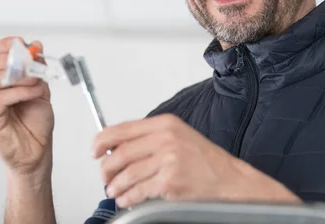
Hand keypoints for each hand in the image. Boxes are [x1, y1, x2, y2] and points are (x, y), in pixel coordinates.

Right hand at [0, 36, 54, 176]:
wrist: (36, 152)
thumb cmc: (35, 123)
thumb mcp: (40, 89)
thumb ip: (36, 69)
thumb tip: (36, 46)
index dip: (5, 46)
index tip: (23, 44)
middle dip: (9, 58)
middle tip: (30, 62)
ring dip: (14, 74)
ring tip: (34, 78)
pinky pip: (0, 99)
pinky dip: (20, 91)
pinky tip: (36, 92)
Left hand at [92, 114, 300, 207]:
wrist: (230, 180)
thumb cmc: (206, 160)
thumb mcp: (178, 137)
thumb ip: (150, 138)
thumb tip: (117, 146)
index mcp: (165, 124)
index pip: (122, 129)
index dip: (102, 141)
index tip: (94, 150)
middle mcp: (166, 138)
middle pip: (120, 153)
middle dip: (106, 168)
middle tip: (104, 176)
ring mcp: (168, 160)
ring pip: (127, 174)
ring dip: (115, 186)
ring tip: (113, 190)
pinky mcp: (170, 181)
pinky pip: (138, 191)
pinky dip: (127, 197)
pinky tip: (126, 199)